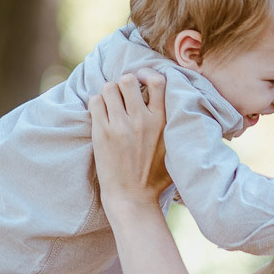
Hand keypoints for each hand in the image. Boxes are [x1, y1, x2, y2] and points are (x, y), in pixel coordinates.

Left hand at [88, 71, 172, 207]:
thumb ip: (174, 126)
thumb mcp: (174, 149)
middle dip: (124, 84)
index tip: (142, 80)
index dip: (146, 74)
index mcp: (162, 121)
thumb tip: (179, 105)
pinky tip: (101, 114)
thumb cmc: (156, 178)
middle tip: (123, 96)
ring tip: (111, 105)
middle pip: (128, 80)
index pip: (157, 81)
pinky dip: (97, 103)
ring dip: (109, 93)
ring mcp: (120, 125)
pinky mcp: (102, 133)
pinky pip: (95, 101)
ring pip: (109, 87)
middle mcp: (142, 120)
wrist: (132, 199)